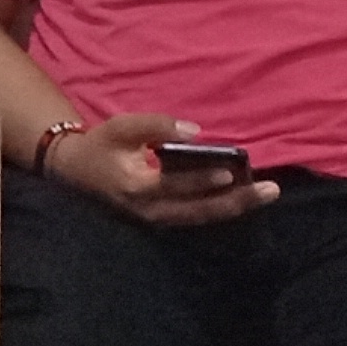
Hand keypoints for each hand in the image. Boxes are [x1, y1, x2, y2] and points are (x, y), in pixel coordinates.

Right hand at [46, 112, 276, 228]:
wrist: (76, 172)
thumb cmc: (101, 146)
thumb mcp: (121, 127)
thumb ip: (156, 125)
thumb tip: (194, 130)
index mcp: (136, 188)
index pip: (174, 186)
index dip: (201, 181)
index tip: (229, 173)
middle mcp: (150, 211)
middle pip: (198, 212)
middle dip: (236, 202)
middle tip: (270, 191)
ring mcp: (157, 220)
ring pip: (201, 218)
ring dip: (234, 207)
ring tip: (265, 194)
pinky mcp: (163, 218)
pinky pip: (197, 216)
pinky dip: (222, 207)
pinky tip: (245, 196)